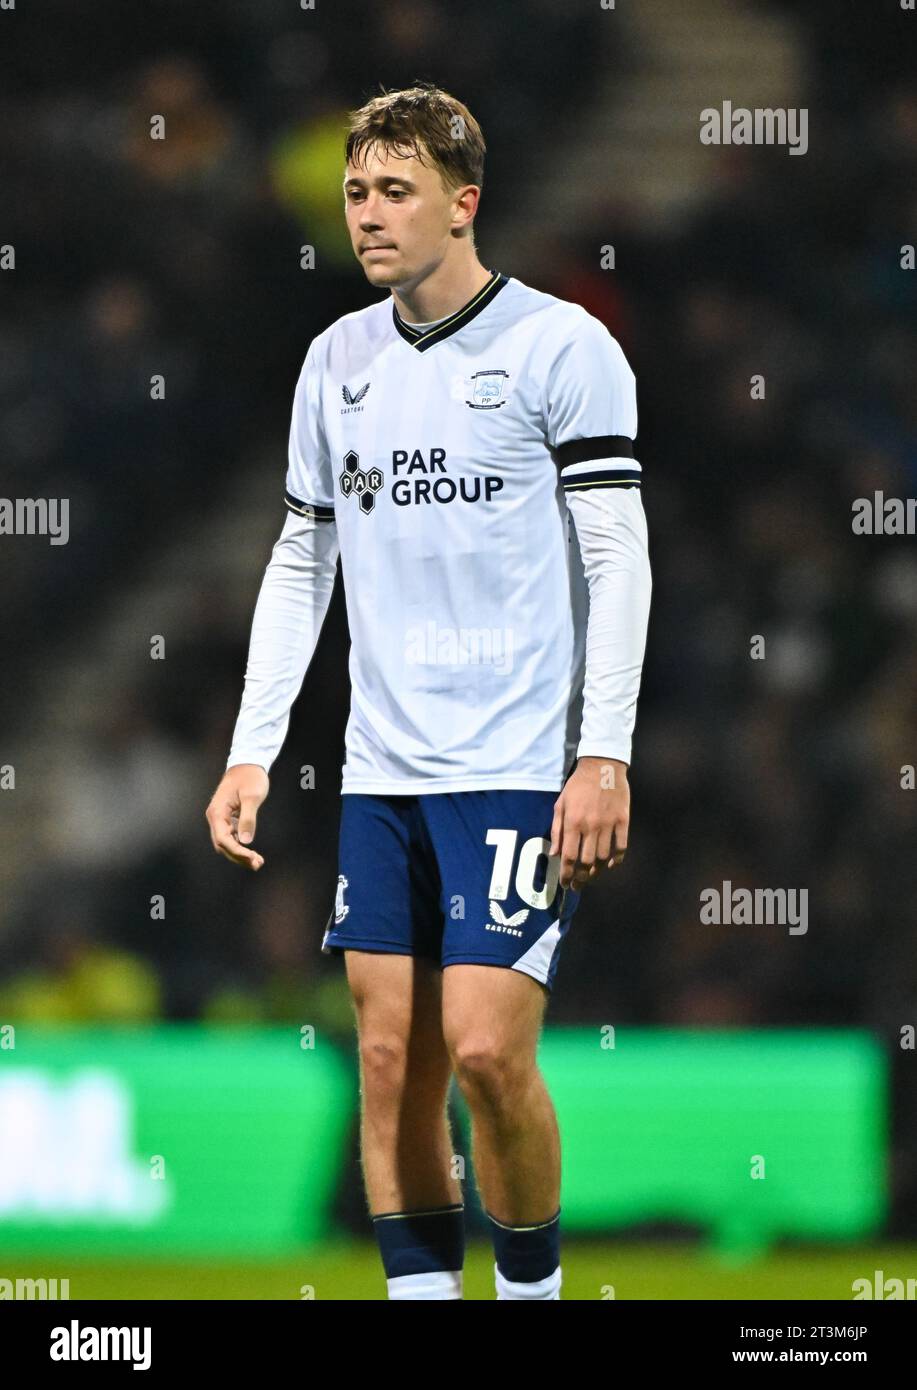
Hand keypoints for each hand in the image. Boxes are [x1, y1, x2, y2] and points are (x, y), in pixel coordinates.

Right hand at [205, 764, 268, 869]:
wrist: (248, 764)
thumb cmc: (250, 777)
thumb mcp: (252, 796)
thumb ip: (248, 818)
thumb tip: (246, 841)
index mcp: (217, 812)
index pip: (223, 839)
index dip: (237, 851)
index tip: (252, 858)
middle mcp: (215, 817)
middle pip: (223, 845)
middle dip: (239, 856)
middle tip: (257, 864)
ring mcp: (220, 818)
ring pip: (226, 843)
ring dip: (239, 854)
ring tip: (257, 862)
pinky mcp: (227, 818)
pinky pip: (230, 837)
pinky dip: (240, 846)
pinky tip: (251, 853)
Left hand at [549, 757, 629, 889]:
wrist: (602, 766)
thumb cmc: (578, 786)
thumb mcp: (561, 804)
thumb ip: (557, 829)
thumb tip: (555, 854)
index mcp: (573, 822)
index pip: (569, 856)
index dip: (566, 875)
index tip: (565, 885)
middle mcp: (590, 826)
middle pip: (586, 861)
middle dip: (581, 878)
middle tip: (578, 886)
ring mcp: (608, 824)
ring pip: (604, 857)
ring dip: (597, 871)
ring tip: (591, 876)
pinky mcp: (623, 820)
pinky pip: (621, 846)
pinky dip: (616, 859)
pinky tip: (611, 865)